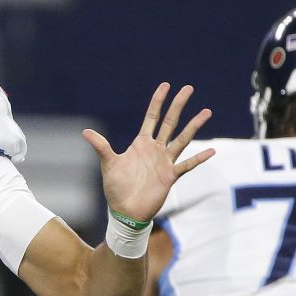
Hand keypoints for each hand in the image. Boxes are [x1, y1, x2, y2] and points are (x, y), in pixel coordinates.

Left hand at [82, 83, 214, 221]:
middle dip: (178, 105)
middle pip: (170, 122)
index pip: (152, 117)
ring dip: (194, 126)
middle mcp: (155, 149)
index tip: (166, 85)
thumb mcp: (108, 164)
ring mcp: (165, 162)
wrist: (125, 211)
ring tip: (206, 111)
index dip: (158, 101)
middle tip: (188, 88)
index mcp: (141, 143)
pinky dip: (198, 158)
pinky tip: (210, 151)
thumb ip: (101, 146)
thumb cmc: (116, 187)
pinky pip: (187, 165)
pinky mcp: (170, 176)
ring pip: (182, 139)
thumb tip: (85, 132)